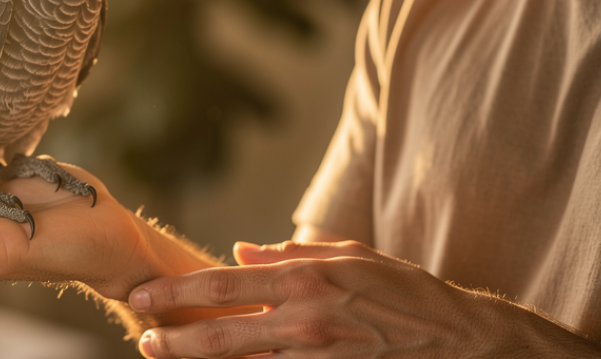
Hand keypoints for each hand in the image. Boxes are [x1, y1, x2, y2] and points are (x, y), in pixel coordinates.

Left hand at [128, 240, 600, 358]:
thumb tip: (241, 251)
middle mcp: (306, 319)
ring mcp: (316, 357)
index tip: (143, 295)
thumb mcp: (349, 255)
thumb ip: (290, 253)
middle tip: (143, 340)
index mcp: (307, 277)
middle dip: (175, 339)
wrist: (457, 340)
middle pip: (221, 334)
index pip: (223, 284)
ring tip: (166, 358)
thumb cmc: (402, 290)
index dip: (176, 292)